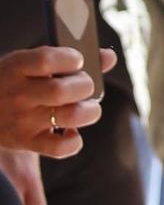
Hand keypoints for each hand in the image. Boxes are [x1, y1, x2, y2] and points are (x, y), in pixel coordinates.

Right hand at [0, 45, 115, 164]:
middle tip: (85, 86)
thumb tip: (110, 57)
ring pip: (69, 116)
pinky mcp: (26, 142)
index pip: (46, 60)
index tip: (76, 60)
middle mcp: (18, 94)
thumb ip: (68, 58)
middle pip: (61, 90)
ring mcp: (22, 120)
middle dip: (85, 86)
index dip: (69, 59)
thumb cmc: (13, 81)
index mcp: (16, 67)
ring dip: (89, 111)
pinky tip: (71, 131)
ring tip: (88, 108)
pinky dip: (74, 141)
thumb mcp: (28, 63)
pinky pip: (59, 148)